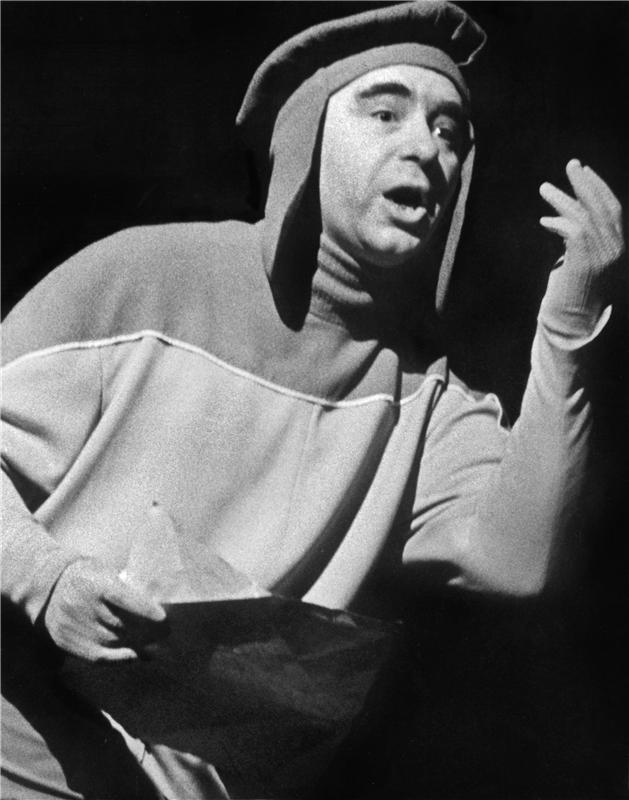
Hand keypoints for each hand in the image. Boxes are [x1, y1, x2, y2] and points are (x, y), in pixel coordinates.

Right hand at [44, 558, 167, 661]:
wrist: (50, 587)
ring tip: (156, 648)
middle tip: (166, 634)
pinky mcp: (66, 641)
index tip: (163, 619)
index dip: (144, 609)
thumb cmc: (89, 575)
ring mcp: (72, 624)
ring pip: (112, 640)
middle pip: (120, 623)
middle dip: (146, 630)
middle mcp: (81, 604)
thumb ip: (126, 585)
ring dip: (136, 645)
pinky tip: (135, 656)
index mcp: (94, 582)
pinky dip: (119, 658)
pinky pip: (97, 656)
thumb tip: (155, 606)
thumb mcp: (105, 570)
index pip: (123, 597)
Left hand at [539, 159, 624, 285]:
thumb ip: (578, 241)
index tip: (584, 170)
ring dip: (563, 200)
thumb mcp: (579, 261)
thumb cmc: (571, 295)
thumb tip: (564, 220)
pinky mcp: (585, 264)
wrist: (571, 323)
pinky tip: (544, 221)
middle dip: (585, 183)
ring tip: (544, 188)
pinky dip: (558, 223)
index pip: (613, 209)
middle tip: (570, 164)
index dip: (598, 187)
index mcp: (618, 247)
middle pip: (603, 206)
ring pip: (585, 217)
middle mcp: (616, 250)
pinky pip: (574, 233)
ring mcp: (603, 257)